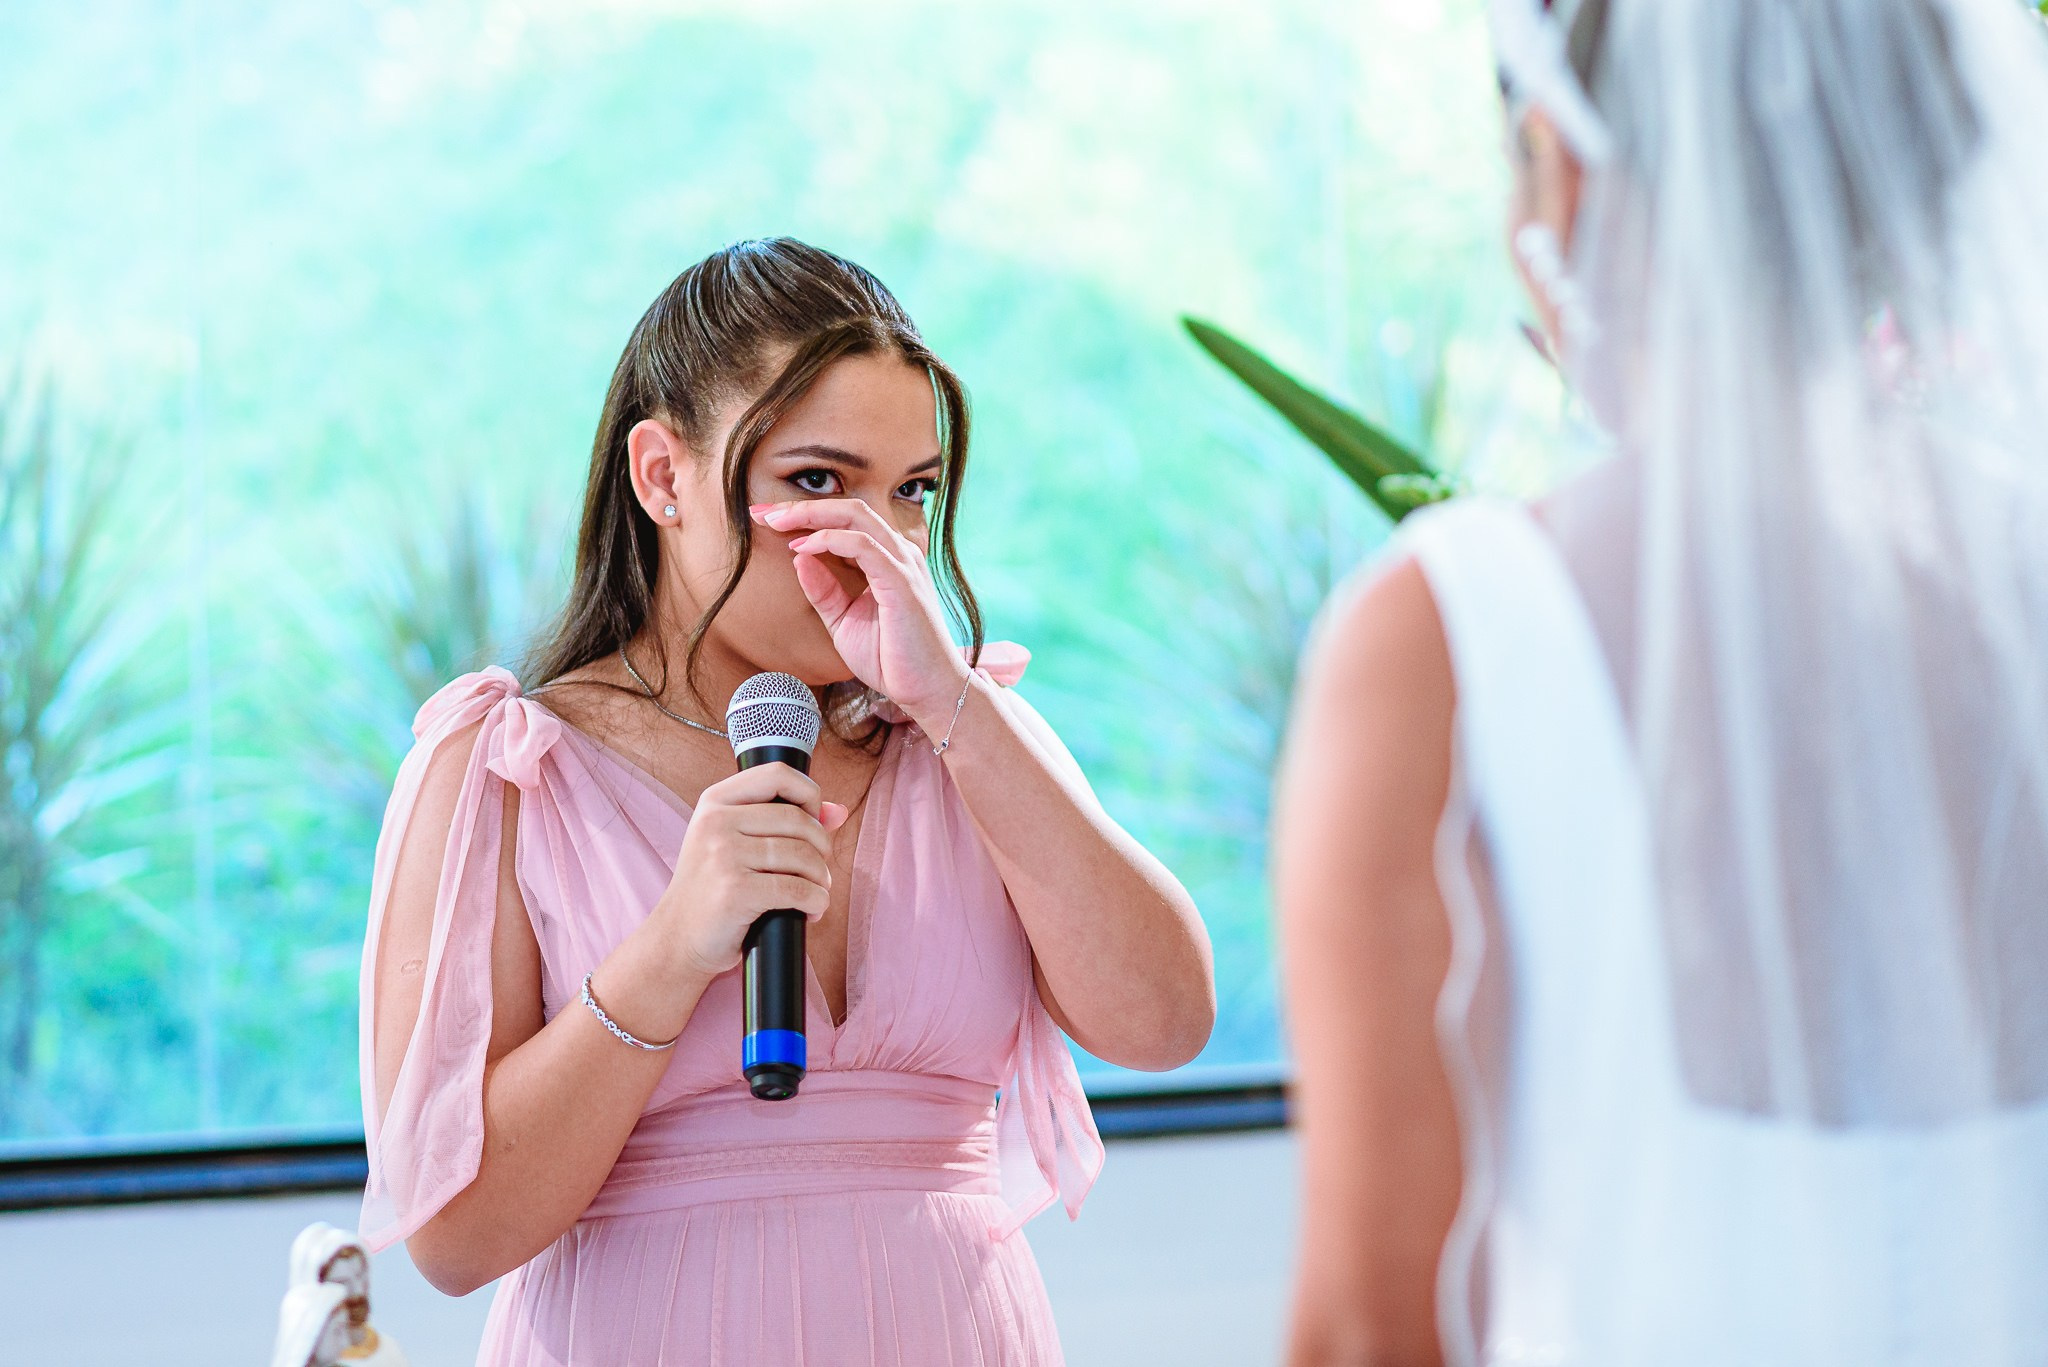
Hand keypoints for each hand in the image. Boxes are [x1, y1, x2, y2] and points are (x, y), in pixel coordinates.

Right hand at [650, 763, 849, 981]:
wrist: (679, 937)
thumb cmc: (714, 888)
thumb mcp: (737, 843)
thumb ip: (784, 821)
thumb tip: (839, 811)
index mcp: (715, 801)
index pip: (778, 774)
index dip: (808, 794)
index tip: (813, 822)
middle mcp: (715, 822)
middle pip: (797, 819)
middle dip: (821, 847)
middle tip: (817, 871)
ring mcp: (722, 855)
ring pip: (801, 855)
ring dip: (820, 879)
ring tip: (814, 893)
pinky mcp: (734, 891)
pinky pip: (796, 889)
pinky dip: (815, 902)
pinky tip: (810, 911)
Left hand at [752, 498, 970, 725]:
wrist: (925, 689)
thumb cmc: (891, 657)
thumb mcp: (843, 620)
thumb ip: (824, 590)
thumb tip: (799, 558)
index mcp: (886, 559)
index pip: (844, 522)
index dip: (803, 515)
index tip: (765, 518)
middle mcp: (896, 553)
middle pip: (848, 508)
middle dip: (801, 506)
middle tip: (762, 512)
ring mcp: (902, 564)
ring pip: (856, 516)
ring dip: (811, 515)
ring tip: (776, 522)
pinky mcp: (901, 581)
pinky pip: (863, 546)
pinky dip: (830, 540)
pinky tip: (803, 547)